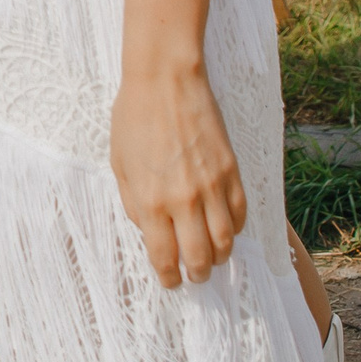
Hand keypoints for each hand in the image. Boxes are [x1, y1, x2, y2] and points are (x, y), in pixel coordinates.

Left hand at [109, 63, 247, 287]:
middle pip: (200, 258)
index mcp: (151, 201)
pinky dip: (236, 228)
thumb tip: (149, 230)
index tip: (170, 281)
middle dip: (197, 274)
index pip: (165, 257)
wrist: (165, 80)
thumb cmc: (134, 118)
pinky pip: (241, 213)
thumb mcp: (120, 165)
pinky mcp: (232, 171)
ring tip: (211, 258)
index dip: (168, 276)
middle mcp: (185, 200)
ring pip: (226, 241)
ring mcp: (212, 186)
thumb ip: (134, 203)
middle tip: (194, 276)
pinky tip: (226, 228)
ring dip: (219, 257)